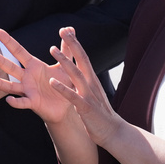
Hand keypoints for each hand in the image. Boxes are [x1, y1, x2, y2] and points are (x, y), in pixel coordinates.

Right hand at [0, 28, 77, 124]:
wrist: (67, 105)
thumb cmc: (63, 83)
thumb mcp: (65, 65)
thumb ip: (65, 48)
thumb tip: (70, 28)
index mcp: (33, 66)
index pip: (18, 51)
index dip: (8, 41)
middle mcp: (27, 77)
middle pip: (12, 67)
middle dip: (2, 61)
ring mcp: (28, 90)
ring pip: (12, 85)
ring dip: (1, 83)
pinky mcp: (33, 102)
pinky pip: (22, 102)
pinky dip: (15, 102)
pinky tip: (9, 100)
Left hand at [49, 27, 123, 148]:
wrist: (113, 132)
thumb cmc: (100, 114)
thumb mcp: (93, 94)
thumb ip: (86, 83)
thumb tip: (79, 72)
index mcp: (92, 80)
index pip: (83, 57)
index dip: (75, 44)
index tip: (66, 31)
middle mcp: (91, 84)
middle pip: (82, 60)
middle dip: (72, 45)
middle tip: (63, 30)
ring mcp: (89, 95)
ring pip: (76, 75)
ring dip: (64, 62)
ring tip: (52, 50)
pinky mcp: (85, 108)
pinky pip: (72, 96)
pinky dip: (62, 89)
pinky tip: (51, 82)